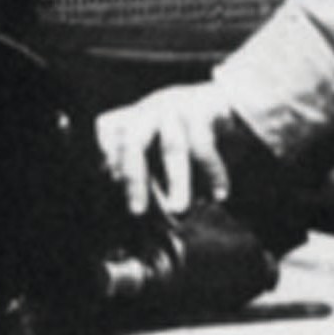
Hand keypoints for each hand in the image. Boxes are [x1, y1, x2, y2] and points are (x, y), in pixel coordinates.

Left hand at [96, 84, 238, 220]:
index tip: (113, 204)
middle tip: (137, 214)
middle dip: (134, 181)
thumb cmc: (186, 142)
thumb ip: (150, 187)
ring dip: (177, 183)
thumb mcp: (161, 162)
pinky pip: (204, 144)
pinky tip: (219, 196)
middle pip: (132, 144)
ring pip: (172, 147)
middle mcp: (146, 112)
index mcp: (128, 123)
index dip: (107, 174)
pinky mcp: (203, 106)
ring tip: (181, 212)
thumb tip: (140, 228)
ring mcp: (174, 106)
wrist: (226, 106)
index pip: (108, 148)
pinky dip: (212, 173)